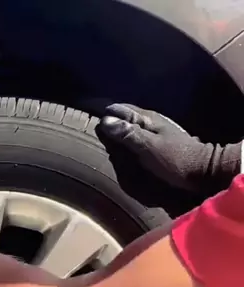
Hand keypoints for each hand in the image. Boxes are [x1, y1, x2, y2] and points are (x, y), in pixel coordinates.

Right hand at [99, 103, 240, 193]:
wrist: (202, 171)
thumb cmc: (175, 159)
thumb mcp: (148, 147)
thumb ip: (128, 134)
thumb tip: (104, 121)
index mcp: (147, 118)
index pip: (120, 110)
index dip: (105, 115)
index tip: (89, 122)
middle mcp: (151, 121)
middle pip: (124, 117)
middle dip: (110, 122)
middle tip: (93, 132)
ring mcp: (156, 132)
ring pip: (131, 127)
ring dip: (118, 132)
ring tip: (104, 141)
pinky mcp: (159, 144)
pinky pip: (137, 138)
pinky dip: (128, 141)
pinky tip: (123, 150)